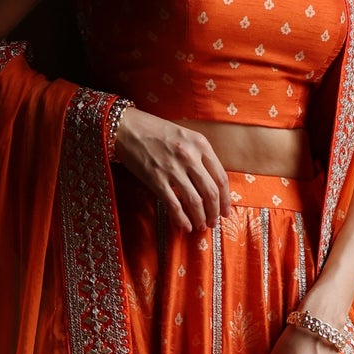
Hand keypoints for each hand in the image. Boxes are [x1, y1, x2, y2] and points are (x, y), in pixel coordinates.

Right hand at [113, 107, 230, 232]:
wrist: (126, 127)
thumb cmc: (155, 130)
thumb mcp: (184, 136)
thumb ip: (199, 155)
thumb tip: (209, 183)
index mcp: (201, 144)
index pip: (221, 177)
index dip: (226, 199)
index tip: (226, 210)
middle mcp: (190, 156)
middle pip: (211, 192)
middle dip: (215, 212)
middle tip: (213, 222)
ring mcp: (173, 168)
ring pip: (195, 201)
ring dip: (200, 218)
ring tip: (200, 226)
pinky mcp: (156, 179)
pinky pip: (173, 204)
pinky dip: (181, 219)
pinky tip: (185, 226)